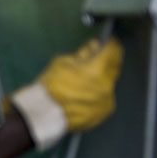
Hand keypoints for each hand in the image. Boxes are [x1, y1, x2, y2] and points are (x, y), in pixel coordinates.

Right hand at [9, 38, 123, 149]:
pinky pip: (105, 99)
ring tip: (86, 81)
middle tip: (95, 60)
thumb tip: (94, 48)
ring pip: (109, 84)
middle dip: (107, 61)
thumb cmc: (49, 86)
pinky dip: (98, 94)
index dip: (110, 44)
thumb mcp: (62, 63)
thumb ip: (82, 54)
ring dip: (102, 79)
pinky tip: (85, 95)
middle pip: (115, 67)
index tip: (106, 42)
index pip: (113, 50)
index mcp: (96, 71)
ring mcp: (107, 102)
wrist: (41, 115)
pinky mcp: (103, 114)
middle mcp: (107, 86)